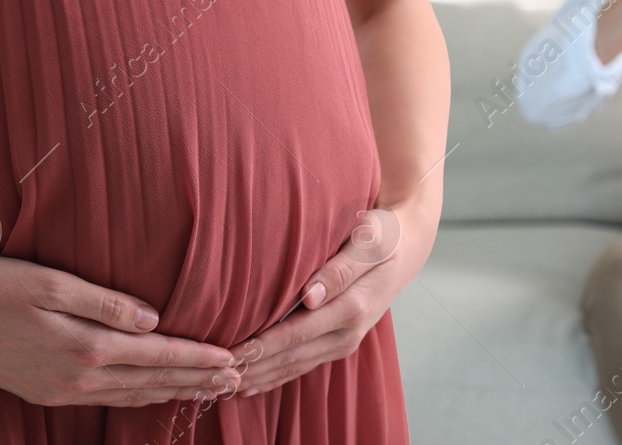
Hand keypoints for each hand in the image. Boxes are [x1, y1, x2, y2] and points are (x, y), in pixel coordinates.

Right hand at [0, 257, 241, 406]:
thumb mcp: (51, 282)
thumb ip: (106, 303)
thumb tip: (154, 320)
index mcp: (86, 347)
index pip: (158, 356)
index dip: (197, 359)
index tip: (232, 359)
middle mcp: (77, 377)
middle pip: (151, 383)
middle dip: (196, 382)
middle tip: (236, 381)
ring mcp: (60, 390)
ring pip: (131, 396)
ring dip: (171, 393)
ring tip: (206, 391)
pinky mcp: (44, 393)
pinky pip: (105, 400)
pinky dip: (138, 398)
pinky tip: (151, 394)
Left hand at [231, 203, 433, 396]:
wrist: (407, 247)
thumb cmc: (383, 235)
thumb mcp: (369, 241)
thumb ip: (340, 269)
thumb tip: (310, 296)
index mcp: (353, 306)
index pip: (297, 332)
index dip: (263, 345)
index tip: (230, 353)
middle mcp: (349, 332)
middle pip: (292, 357)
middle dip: (253, 368)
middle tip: (214, 374)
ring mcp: (345, 341)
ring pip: (295, 367)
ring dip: (261, 377)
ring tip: (223, 384)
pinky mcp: (340, 343)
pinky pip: (304, 366)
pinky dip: (276, 377)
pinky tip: (251, 386)